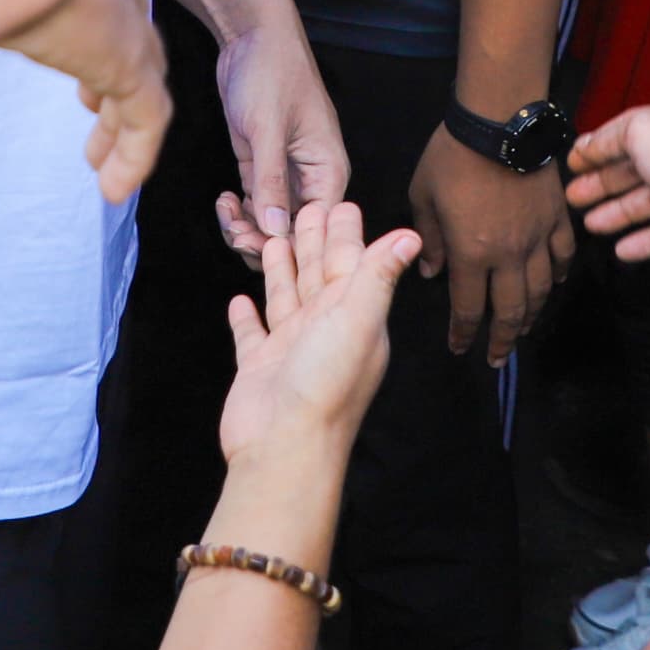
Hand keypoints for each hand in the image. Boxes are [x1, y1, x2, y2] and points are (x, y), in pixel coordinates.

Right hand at [0, 0, 171, 203]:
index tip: (53, 26)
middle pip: (120, 3)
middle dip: (107, 49)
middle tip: (85, 96)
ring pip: (138, 64)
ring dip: (116, 113)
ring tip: (96, 156)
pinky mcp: (128, 54)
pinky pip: (145, 114)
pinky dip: (133, 154)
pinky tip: (112, 187)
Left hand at [199, 0, 348, 263]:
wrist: (250, 36)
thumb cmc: (272, 71)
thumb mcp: (268, 127)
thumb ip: (271, 180)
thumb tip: (274, 229)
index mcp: (329, 170)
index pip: (318, 226)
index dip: (290, 243)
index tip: (257, 244)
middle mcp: (311, 177)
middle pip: (293, 229)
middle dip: (263, 238)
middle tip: (235, 231)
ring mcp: (285, 172)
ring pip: (270, 220)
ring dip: (246, 226)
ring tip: (226, 211)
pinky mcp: (261, 164)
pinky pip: (254, 202)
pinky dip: (239, 210)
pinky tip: (224, 200)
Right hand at [215, 195, 414, 470]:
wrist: (284, 447)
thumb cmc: (325, 382)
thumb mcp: (358, 319)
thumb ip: (378, 275)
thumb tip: (411, 236)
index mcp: (353, 316)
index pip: (350, 264)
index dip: (344, 234)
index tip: (339, 202)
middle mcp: (324, 330)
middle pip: (318, 275)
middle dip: (313, 242)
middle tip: (303, 206)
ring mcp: (290, 349)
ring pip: (286, 298)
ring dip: (281, 270)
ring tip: (272, 240)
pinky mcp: (259, 368)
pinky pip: (252, 334)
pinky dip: (246, 317)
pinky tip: (238, 300)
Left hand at [410, 127, 568, 359]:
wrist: (498, 120)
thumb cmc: (452, 154)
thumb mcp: (422, 196)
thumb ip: (428, 239)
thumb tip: (431, 272)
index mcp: (470, 252)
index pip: (467, 307)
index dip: (463, 333)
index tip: (459, 347)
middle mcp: (508, 254)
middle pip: (510, 311)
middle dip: (502, 340)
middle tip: (497, 359)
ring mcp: (537, 237)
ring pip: (540, 290)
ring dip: (531, 315)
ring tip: (523, 330)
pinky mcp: (557, 217)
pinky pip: (563, 256)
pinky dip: (559, 275)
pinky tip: (554, 284)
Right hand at [566, 101, 649, 266]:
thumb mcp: (642, 132)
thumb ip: (610, 138)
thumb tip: (589, 145)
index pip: (624, 136)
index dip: (596, 150)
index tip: (572, 163)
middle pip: (633, 171)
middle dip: (602, 183)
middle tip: (575, 197)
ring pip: (648, 204)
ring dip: (618, 213)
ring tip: (592, 224)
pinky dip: (644, 242)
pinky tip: (623, 249)